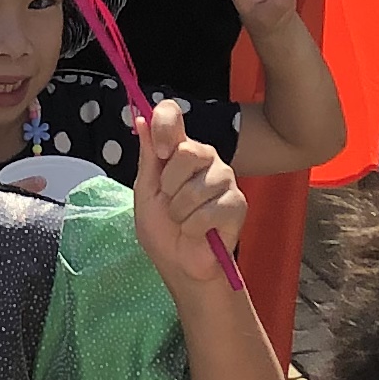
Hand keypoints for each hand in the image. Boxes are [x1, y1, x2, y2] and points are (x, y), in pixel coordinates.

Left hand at [129, 99, 245, 287]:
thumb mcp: (146, 193)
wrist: (181, 265)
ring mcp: (225, 179)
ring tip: (185, 222)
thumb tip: (140, 119)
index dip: (164, 125)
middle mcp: (206, 158)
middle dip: (169, 187)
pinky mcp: (237, 204)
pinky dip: (195, 228)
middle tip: (171, 205)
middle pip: (185, 152)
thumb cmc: (163, 230)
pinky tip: (200, 232)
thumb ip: (148, 158)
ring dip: (180, 213)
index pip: (172, 114)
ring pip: (194, 188)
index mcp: (180, 151)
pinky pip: (208, 211)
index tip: (160, 150)